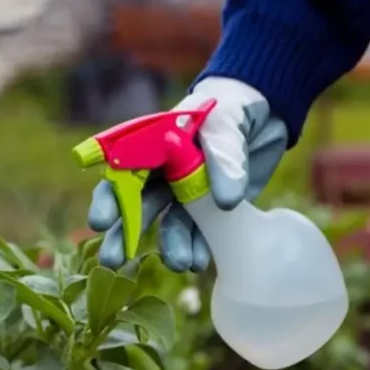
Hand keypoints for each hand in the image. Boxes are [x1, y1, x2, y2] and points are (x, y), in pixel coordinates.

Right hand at [87, 77, 288, 271]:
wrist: (268, 111)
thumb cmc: (235, 105)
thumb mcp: (227, 120)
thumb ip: (224, 155)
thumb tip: (224, 201)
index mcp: (153, 145)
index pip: (122, 173)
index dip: (110, 198)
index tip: (101, 222)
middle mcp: (164, 173)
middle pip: (138, 206)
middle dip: (125, 234)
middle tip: (112, 260)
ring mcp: (187, 193)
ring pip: (170, 224)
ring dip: (171, 245)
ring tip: (180, 264)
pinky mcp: (212, 209)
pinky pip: (201, 233)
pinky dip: (199, 248)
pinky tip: (200, 261)